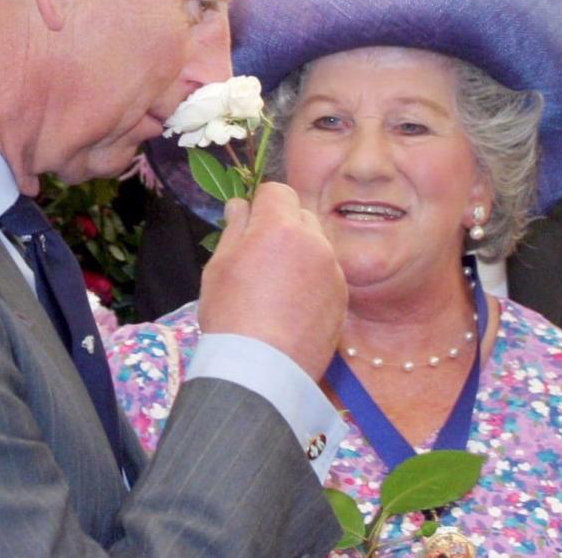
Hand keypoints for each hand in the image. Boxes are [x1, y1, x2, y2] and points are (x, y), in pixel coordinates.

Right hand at [198, 182, 346, 381]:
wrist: (261, 369)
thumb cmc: (230, 314)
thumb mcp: (219, 266)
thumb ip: (235, 228)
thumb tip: (241, 205)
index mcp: (280, 227)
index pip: (277, 191)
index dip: (260, 204)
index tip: (248, 224)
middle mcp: (314, 242)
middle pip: (301, 215)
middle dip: (282, 225)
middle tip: (260, 256)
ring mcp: (333, 271)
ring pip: (317, 245)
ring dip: (300, 252)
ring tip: (276, 286)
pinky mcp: (342, 298)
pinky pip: (327, 274)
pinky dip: (313, 279)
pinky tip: (292, 306)